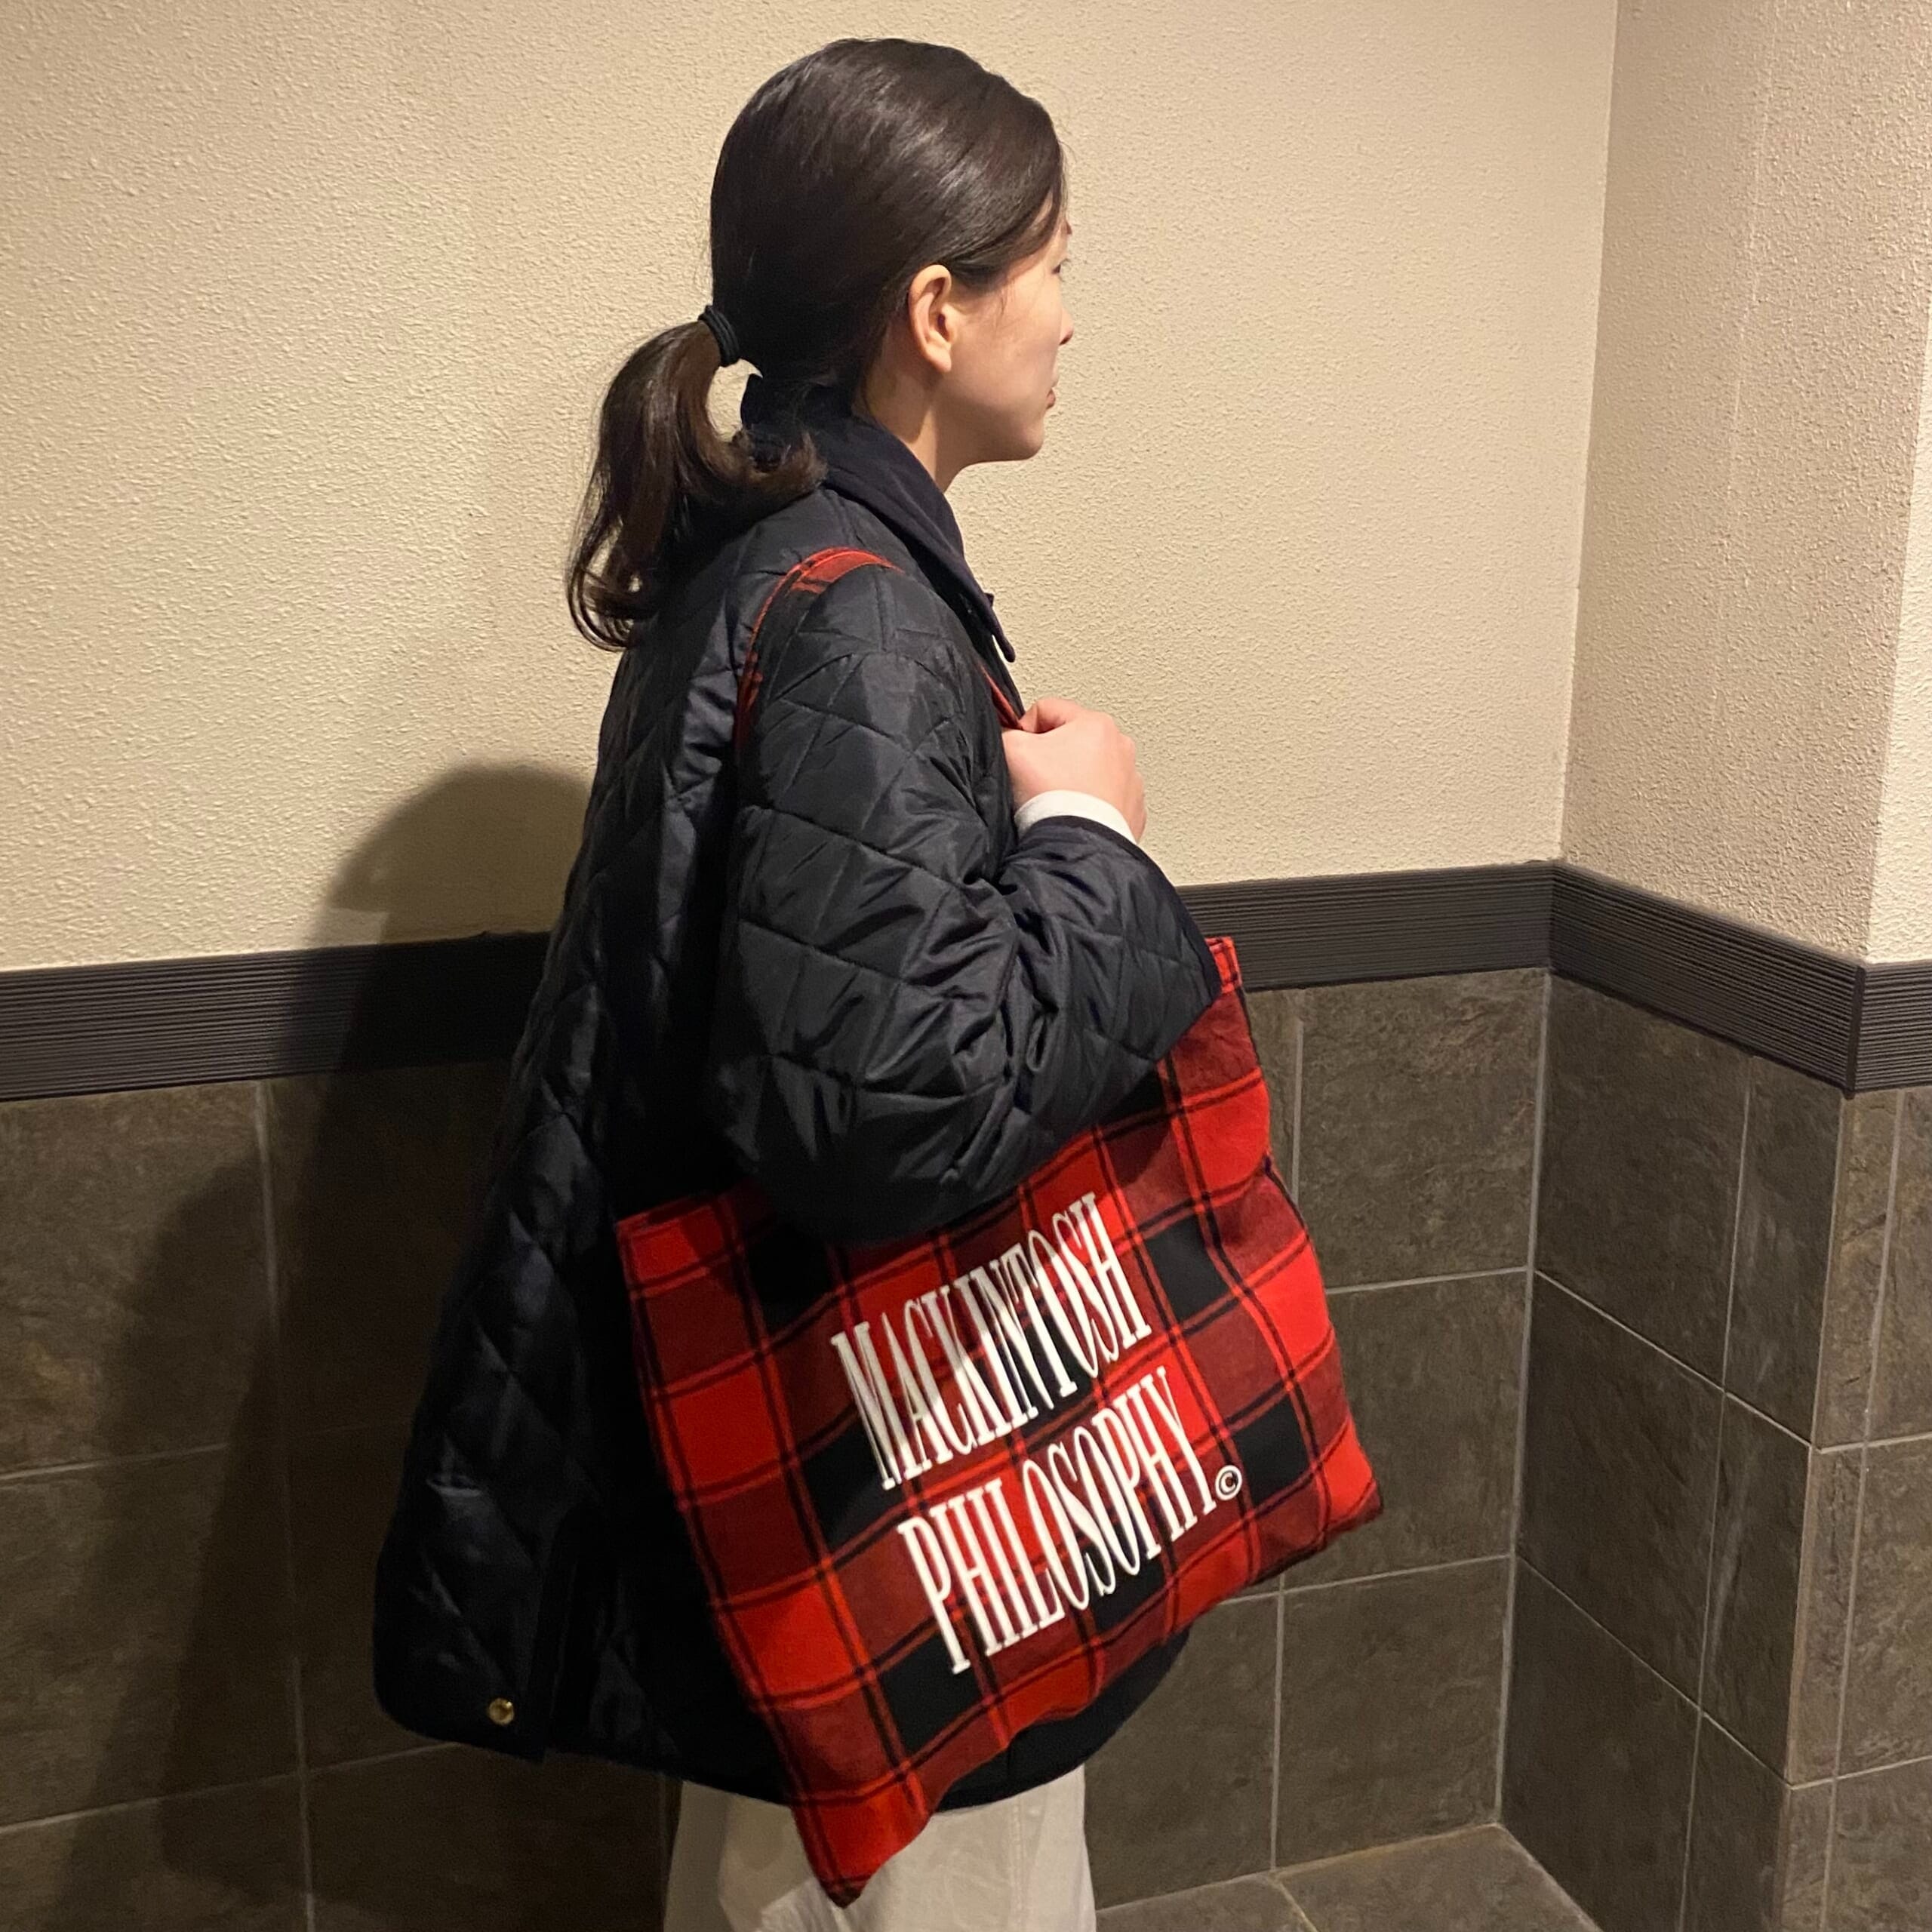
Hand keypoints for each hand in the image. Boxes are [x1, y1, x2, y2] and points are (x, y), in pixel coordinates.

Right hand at [1002, 695, 1147, 841]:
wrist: (1076, 845)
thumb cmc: (1052, 797)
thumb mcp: (1012, 750)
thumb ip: (1007, 732)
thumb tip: (1010, 737)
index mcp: (1096, 723)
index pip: (1047, 710)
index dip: (1024, 731)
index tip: (1021, 755)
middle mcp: (1121, 747)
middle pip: (1070, 741)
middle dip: (1051, 757)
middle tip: (1037, 781)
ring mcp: (1130, 781)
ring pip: (1088, 771)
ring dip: (1070, 781)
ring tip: (1056, 800)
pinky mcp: (1131, 810)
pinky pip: (1102, 799)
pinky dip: (1087, 805)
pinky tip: (1073, 814)